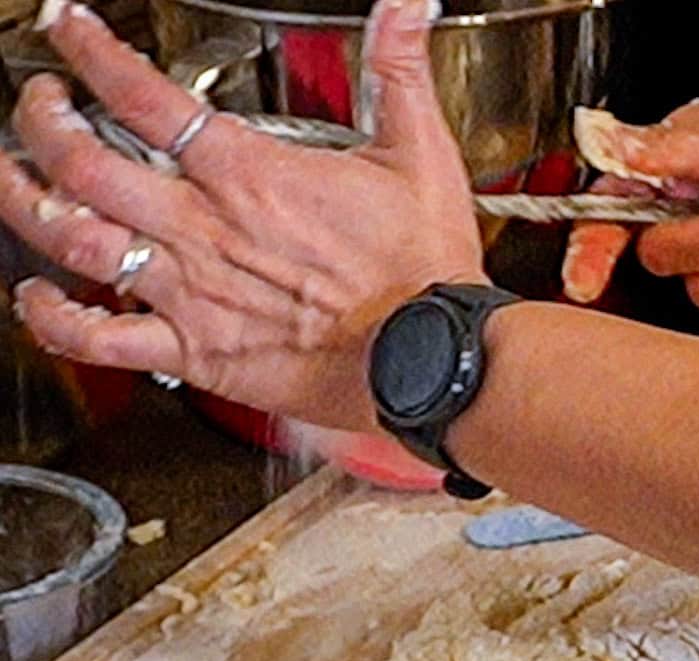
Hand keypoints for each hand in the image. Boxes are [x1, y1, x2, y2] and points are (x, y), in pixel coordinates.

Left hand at [7, 0, 484, 429]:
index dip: (93, 53)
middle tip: (38, 104)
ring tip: (14, 179)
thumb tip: (404, 10)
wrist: (427, 357)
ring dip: (29, 204)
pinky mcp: (199, 354)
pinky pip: (104, 341)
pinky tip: (39, 300)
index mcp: (252, 176)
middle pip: (86, 161)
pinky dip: (57, 320)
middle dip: (43, 121)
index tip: (69, 33)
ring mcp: (194, 294)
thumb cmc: (420, 273)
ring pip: (77, 241)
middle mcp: (208, 231)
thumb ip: (397, 74)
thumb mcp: (420, 157)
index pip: (145, 96)